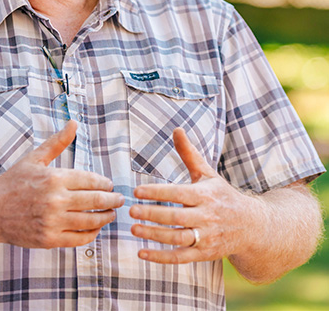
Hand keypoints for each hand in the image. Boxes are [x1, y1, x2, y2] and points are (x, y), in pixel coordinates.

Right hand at [0, 120, 123, 248]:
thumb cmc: (13, 182)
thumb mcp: (34, 158)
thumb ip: (57, 142)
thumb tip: (73, 122)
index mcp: (54, 178)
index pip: (91, 181)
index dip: (105, 183)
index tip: (110, 184)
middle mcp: (55, 200)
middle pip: (96, 201)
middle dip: (112, 200)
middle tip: (120, 200)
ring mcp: (53, 222)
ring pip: (91, 221)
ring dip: (106, 217)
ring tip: (111, 214)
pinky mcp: (49, 239)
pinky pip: (79, 239)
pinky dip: (92, 234)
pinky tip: (94, 228)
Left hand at [129, 128, 252, 263]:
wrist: (254, 227)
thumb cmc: (223, 196)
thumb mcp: (207, 174)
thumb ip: (189, 154)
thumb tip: (176, 129)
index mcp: (205, 195)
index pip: (178, 194)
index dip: (157, 192)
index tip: (137, 191)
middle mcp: (207, 217)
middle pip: (176, 217)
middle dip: (153, 214)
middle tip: (131, 211)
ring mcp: (207, 237)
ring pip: (178, 238)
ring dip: (155, 235)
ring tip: (134, 229)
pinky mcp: (205, 254)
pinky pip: (181, 257)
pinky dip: (161, 257)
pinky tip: (142, 253)